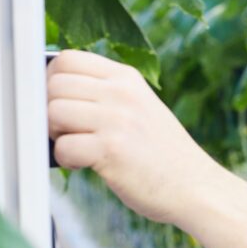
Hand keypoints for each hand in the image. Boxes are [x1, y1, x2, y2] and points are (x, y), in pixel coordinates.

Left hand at [46, 49, 214, 224]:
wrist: (196, 188)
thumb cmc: (164, 155)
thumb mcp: (141, 109)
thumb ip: (105, 96)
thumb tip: (52, 94)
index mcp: (126, 78)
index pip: (67, 59)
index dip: (53, 82)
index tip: (63, 104)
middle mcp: (121, 93)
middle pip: (54, 85)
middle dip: (50, 110)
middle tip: (68, 132)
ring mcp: (117, 120)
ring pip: (53, 112)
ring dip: (56, 135)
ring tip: (77, 148)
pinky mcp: (111, 150)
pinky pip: (63, 146)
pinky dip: (66, 160)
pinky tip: (83, 165)